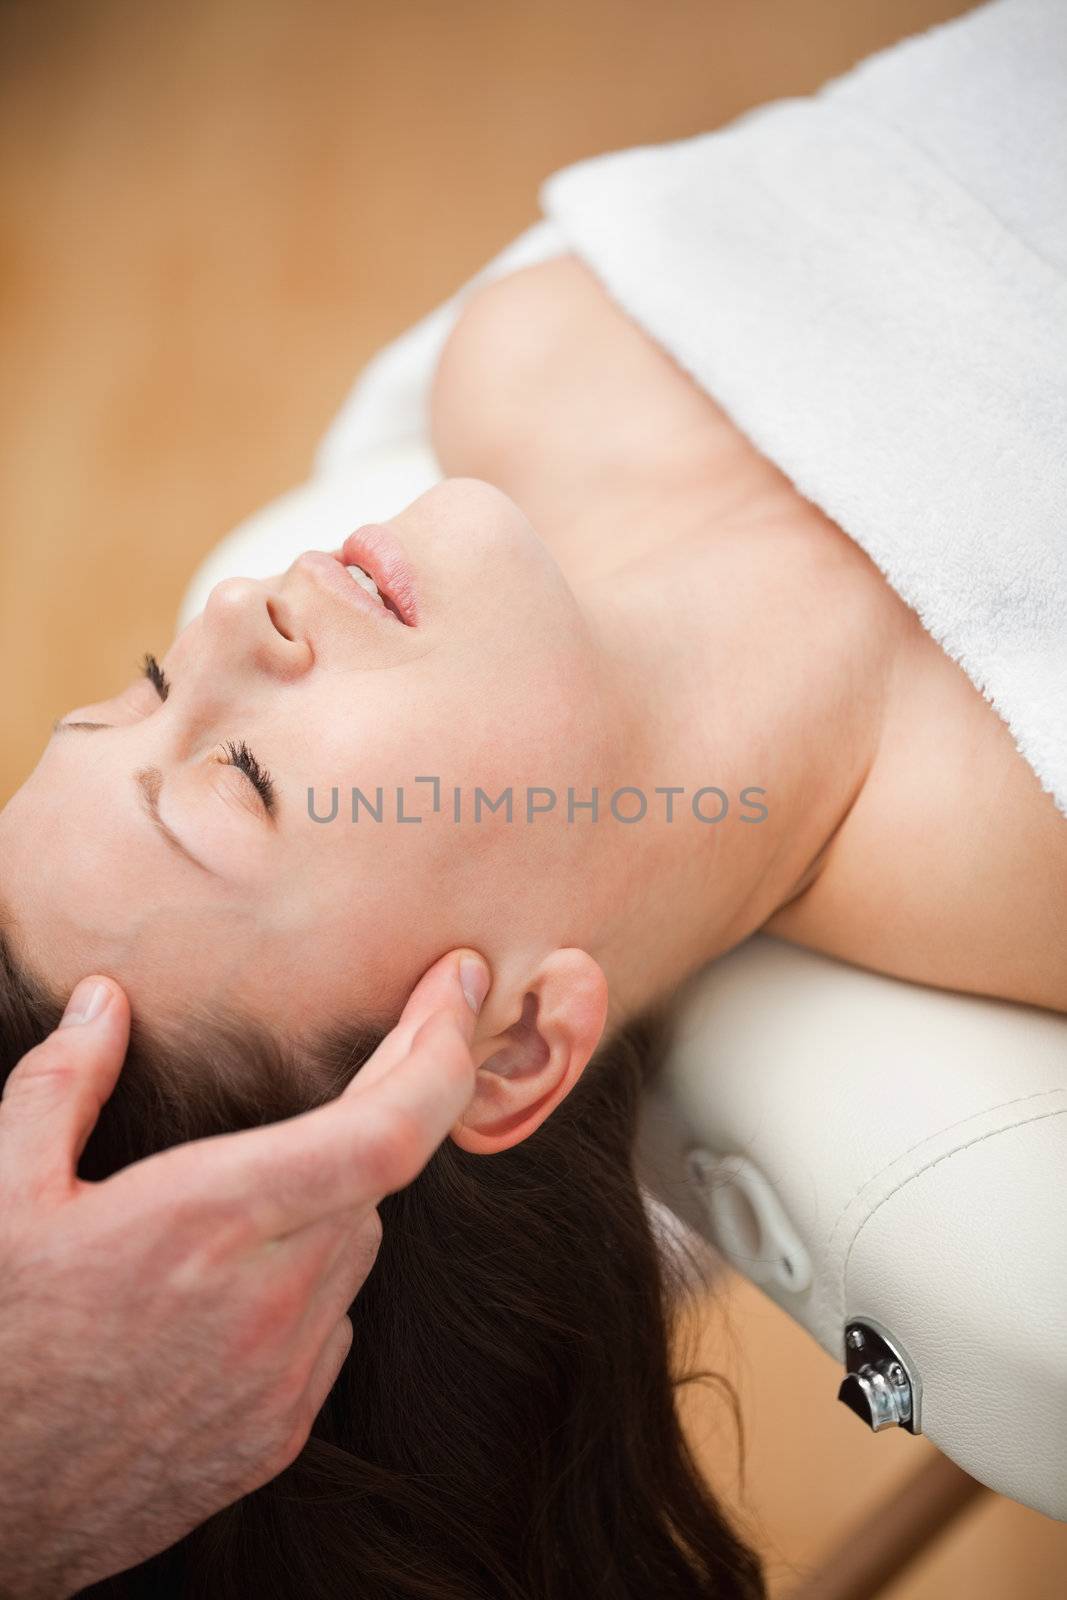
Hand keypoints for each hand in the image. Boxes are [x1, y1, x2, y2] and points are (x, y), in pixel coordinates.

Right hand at [0, 948, 488, 1599]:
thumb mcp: (1, 1197)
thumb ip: (63, 1086)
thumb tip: (104, 1004)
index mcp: (207, 1219)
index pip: (385, 1132)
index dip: (441, 1051)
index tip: (460, 984)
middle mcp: (268, 1296)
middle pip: (377, 1173)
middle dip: (383, 1102)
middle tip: (387, 1042)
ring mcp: (283, 1375)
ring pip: (357, 1248)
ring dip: (333, 1199)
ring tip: (259, 1186)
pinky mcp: (281, 1431)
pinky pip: (332, 1324)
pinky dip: (310, 1282)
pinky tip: (243, 1279)